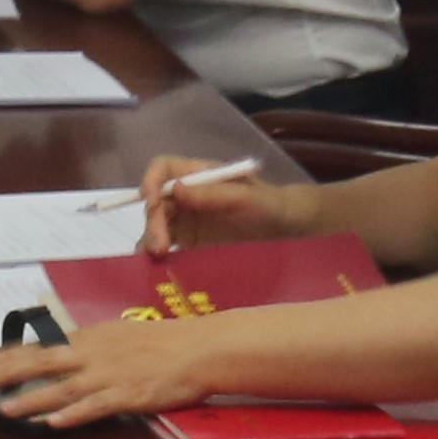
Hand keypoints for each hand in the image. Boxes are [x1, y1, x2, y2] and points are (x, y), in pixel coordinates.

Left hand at [0, 309, 235, 426]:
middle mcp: (93, 354)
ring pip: (62, 388)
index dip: (9, 355)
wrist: (198, 349)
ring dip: (31, 399)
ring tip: (4, 409)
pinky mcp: (128, 395)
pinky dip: (72, 414)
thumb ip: (88, 346)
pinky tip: (52, 422)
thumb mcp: (117, 336)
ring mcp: (109, 375)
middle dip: (7, 374)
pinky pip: (95, 407)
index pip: (40, 345)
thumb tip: (60, 352)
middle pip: (42, 362)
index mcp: (89, 338)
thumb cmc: (160, 343)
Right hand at [140, 155, 310, 247]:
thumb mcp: (244, 197)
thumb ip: (211, 193)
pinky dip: (157, 257)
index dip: (151, 180)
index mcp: (198, 175)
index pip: (163, 169)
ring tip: (157, 259)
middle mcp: (186, 196)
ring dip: (150, 240)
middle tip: (160, 246)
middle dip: (153, 222)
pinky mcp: (190, 245)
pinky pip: (166, 247)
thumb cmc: (268, 205)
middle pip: (156, 202)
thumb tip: (175, 190)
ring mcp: (186, 222)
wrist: (287, 232)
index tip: (151, 201)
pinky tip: (157, 269)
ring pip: (156, 226)